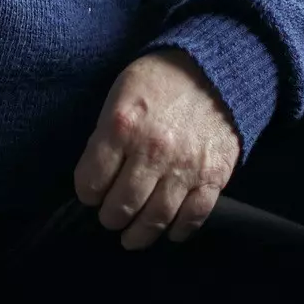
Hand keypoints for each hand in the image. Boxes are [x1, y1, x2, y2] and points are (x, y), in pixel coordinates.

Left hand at [74, 48, 239, 249]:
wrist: (216, 67)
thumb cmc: (161, 78)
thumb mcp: (121, 92)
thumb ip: (107, 133)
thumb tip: (97, 173)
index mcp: (122, 126)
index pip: (91, 181)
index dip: (87, 192)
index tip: (91, 193)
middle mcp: (153, 151)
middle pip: (121, 206)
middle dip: (110, 217)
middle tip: (111, 216)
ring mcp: (185, 167)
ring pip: (155, 219)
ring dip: (139, 234)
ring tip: (131, 236)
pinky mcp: (214, 176)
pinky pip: (193, 217)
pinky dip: (178, 231)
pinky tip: (168, 231)